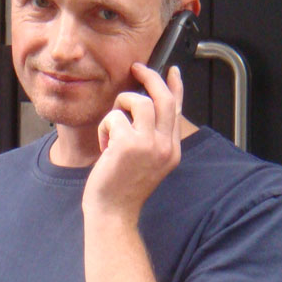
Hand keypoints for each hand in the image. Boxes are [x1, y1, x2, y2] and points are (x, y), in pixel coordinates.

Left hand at [83, 63, 183, 219]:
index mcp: (172, 150)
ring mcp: (149, 145)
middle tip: (136, 69)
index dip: (175, 86)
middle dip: (150, 77)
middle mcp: (165, 147)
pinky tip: (104, 145)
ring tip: (112, 126)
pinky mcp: (128, 145)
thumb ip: (151, 135)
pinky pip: (115, 117)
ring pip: (139, 102)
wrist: (112, 212)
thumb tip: (145, 103)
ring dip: (121, 105)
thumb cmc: (122, 187)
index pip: (177, 110)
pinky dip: (105, 127)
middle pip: (163, 98)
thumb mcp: (145, 160)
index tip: (171, 70)